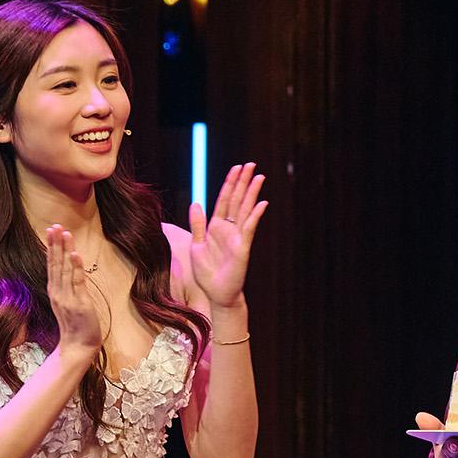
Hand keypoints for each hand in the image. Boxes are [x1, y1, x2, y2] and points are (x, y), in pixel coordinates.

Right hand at [44, 223, 103, 356]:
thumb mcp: (68, 303)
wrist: (78, 346)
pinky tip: (74, 254)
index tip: (51, 230)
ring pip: (65, 270)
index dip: (52, 247)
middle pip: (55, 264)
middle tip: (54, 225)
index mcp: (55, 291)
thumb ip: (68, 287)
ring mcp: (68, 297)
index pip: (53, 265)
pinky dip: (75, 268)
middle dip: (55, 244)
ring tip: (64, 233)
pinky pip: (77, 282)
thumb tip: (70, 271)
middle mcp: (58, 292)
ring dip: (64, 250)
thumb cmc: (75, 325)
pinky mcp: (79, 303)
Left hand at [190, 162, 265, 309]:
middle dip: (243, 181)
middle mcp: (229, 229)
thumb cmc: (207, 273)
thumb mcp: (196, 245)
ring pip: (245, 209)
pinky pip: (249, 228)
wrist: (217, 294)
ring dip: (252, 193)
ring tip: (259, 177)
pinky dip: (255, 215)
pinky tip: (262, 203)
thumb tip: (196, 203)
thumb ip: (197, 224)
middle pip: (237, 200)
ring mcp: (238, 237)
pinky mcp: (242, 247)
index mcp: (216, 227)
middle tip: (251, 164)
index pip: (224, 199)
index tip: (236, 168)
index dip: (230, 183)